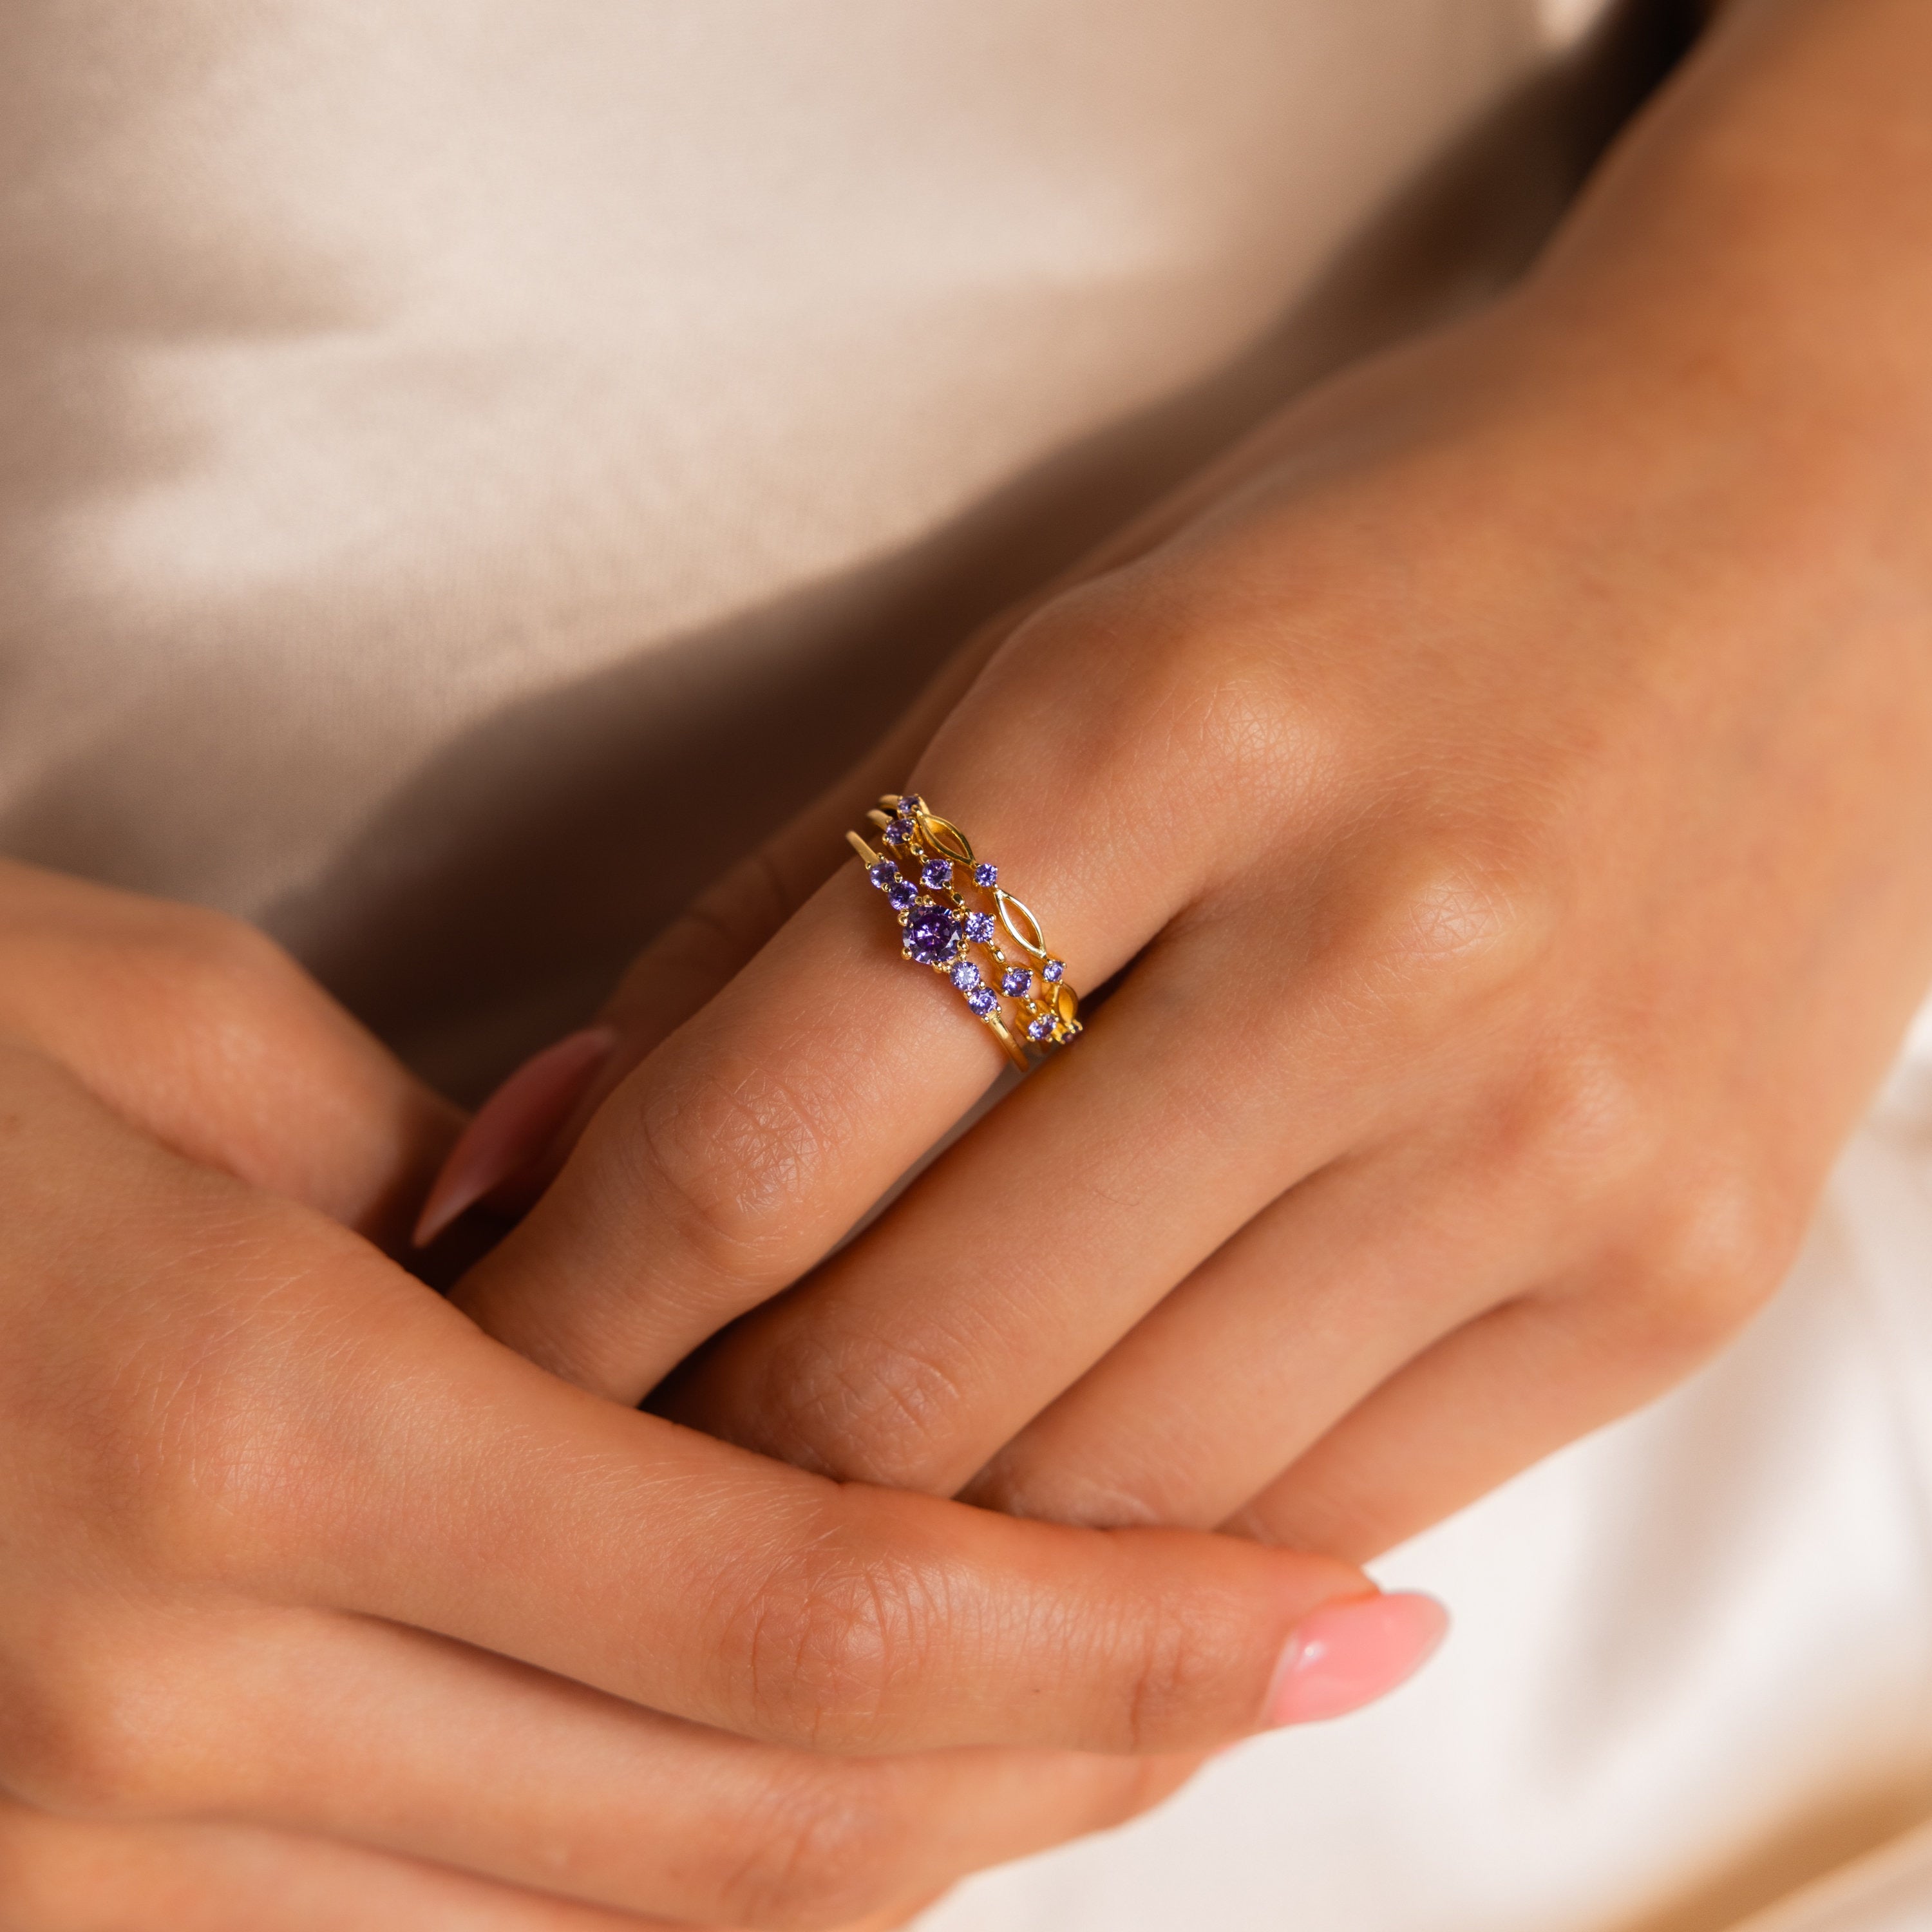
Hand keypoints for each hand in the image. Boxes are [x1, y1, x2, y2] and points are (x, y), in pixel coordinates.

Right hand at [0, 864, 1401, 1929]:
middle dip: (1073, 1758)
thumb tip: (675, 1303)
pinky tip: (830, 1776)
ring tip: (1115, 1706)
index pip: (806, 1613)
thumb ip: (461, 1202)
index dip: (1117, 1635)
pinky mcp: (32, 1915)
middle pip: (764, 1826)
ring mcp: (73, 1874)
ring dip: (915, 1842)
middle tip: (1287, 1657)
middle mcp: (159, 1717)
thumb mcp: (169, 1042)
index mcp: (238, 1442)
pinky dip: (684, 1885)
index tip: (1348, 1609)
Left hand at [452, 0, 1931, 1559]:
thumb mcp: (1054, 661)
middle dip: (702, 1472)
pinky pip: (1324, 1518)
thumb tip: (553, 1159)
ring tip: (830, 1507)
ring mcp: (1547, 1143)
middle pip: (909, 1381)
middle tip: (615, 1471)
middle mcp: (1367, 957)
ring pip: (1107, 1508)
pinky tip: (1072, 1514)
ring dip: (921, 1552)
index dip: (561, 1304)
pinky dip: (1152, 1553)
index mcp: (1151, 737)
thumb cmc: (1381, 573)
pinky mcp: (1673, 1278)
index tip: (479, 1355)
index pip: (752, 1142)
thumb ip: (789, 922)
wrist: (1822, 518)